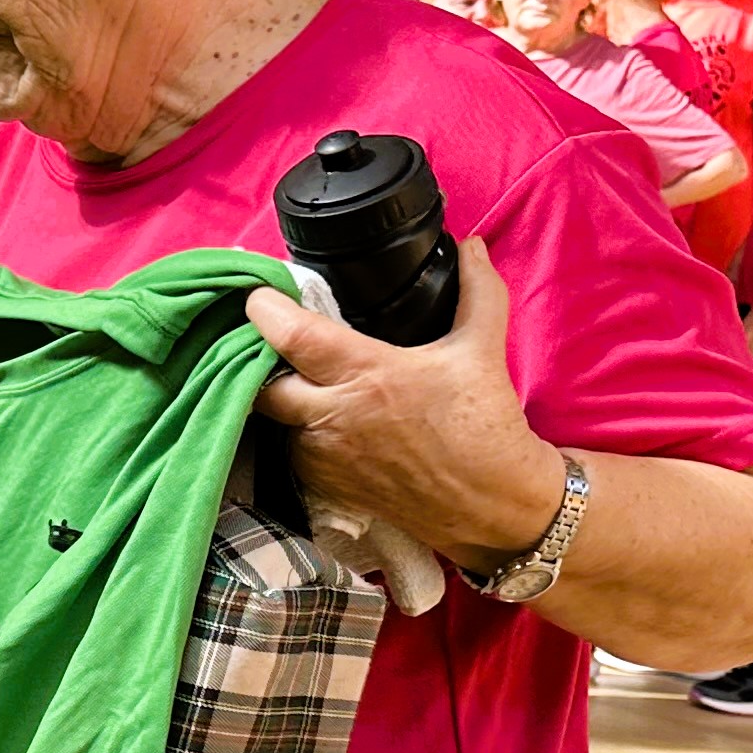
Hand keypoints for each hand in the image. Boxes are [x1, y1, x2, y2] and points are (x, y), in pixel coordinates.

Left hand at [246, 238, 564, 573]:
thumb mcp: (482, 349)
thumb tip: (472, 246)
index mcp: (367, 375)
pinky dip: (298, 429)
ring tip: (303, 377)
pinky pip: (291, 448)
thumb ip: (477, 290)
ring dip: (282, 397)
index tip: (261, 295)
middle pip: (261, 383)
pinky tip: (322, 415)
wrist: (492, 505)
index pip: (290, 336)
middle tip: (279, 342)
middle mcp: (334, 416)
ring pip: (274, 418)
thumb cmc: (484, 426)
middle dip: (261, 360)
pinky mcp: (324, 486)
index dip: (266, 310)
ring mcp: (324, 455)